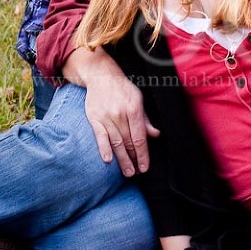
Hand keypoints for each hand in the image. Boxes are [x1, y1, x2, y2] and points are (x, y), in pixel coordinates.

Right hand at [62, 46, 159, 175]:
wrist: (101, 76)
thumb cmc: (123, 88)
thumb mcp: (138, 98)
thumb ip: (145, 119)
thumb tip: (155, 135)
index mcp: (134, 108)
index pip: (139, 136)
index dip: (143, 154)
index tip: (145, 166)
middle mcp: (120, 113)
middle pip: (128, 141)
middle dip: (134, 159)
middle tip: (137, 172)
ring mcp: (106, 117)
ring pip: (116, 142)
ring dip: (122, 159)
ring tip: (127, 172)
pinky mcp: (95, 118)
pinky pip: (100, 136)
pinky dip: (104, 149)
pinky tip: (108, 161)